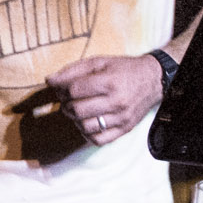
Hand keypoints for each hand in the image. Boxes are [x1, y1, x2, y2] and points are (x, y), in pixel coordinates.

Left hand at [47, 53, 168, 145]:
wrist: (153, 79)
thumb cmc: (123, 69)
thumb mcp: (99, 62)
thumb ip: (72, 70)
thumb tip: (48, 80)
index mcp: (109, 82)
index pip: (74, 90)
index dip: (62, 89)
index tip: (62, 88)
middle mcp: (117, 101)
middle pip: (77, 110)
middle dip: (66, 105)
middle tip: (69, 100)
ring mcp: (121, 118)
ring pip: (85, 126)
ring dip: (75, 119)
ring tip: (79, 110)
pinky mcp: (125, 129)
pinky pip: (98, 140)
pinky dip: (87, 133)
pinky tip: (87, 122)